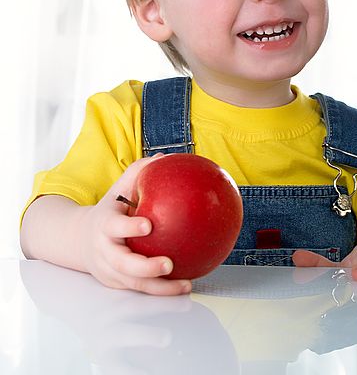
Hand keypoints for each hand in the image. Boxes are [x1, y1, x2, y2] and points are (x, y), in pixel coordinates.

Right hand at [78, 154, 191, 294]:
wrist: (79, 239)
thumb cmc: (110, 209)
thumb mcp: (118, 189)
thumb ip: (138, 173)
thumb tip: (163, 157)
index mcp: (104, 225)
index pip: (114, 226)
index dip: (128, 227)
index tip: (148, 225)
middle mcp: (104, 251)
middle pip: (122, 264)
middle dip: (145, 267)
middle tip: (168, 264)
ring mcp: (109, 271)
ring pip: (134, 284)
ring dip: (160, 288)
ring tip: (185, 285)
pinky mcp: (117, 284)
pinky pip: (140, 290)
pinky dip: (161, 292)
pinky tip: (184, 287)